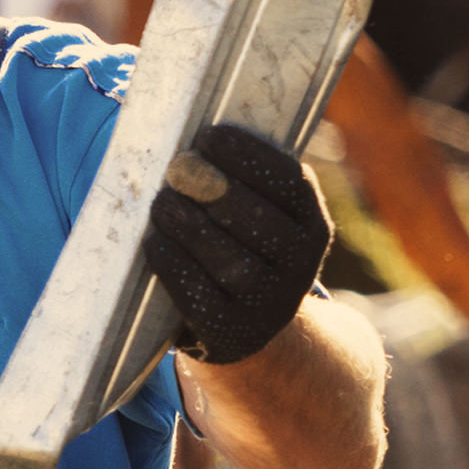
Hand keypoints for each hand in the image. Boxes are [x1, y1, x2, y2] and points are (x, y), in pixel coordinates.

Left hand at [144, 123, 330, 365]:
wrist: (250, 330)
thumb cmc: (243, 250)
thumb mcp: (261, 217)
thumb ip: (243, 181)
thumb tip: (194, 142)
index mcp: (311, 228)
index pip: (291, 184)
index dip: (250, 156)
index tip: (210, 135)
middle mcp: (299, 269)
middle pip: (259, 222)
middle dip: (215, 188)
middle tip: (178, 167)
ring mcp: (267, 306)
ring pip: (231, 262)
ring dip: (190, 226)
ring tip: (162, 202)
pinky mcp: (232, 334)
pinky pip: (200, 297)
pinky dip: (175, 266)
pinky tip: (156, 243)